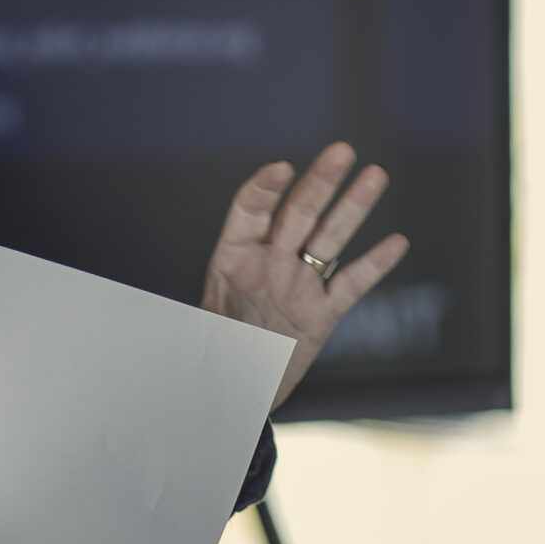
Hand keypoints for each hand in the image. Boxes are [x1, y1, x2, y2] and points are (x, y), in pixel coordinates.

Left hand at [200, 143, 410, 410]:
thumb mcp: (192, 324)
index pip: (250, 209)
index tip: (282, 169)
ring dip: (354, 207)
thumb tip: (148, 309)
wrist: (230, 393)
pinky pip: (351, 284)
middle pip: (299, 212)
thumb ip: (193, 310)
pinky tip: (396, 242)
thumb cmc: (206, 355)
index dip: (265, 188)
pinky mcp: (321, 314)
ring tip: (376, 174)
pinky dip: (373, 265)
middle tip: (342, 150)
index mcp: (233, 257)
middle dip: (320, 181)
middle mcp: (269, 263)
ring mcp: (298, 285)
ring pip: (330, 238)